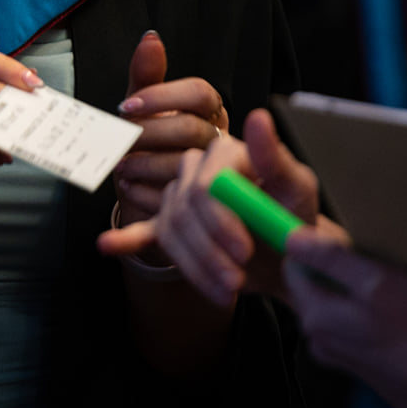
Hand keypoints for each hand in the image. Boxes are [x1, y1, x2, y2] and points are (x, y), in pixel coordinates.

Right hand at [98, 109, 327, 305]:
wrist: (290, 258)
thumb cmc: (297, 221)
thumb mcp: (297, 192)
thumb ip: (275, 157)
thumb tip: (259, 118)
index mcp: (226, 153)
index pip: (206, 184)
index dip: (221, 220)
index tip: (244, 251)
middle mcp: (198, 169)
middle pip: (185, 207)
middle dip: (210, 249)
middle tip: (237, 278)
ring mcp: (181, 195)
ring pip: (171, 228)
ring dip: (198, 265)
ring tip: (228, 289)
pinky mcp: (172, 224)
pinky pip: (146, 230)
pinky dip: (128, 239)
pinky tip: (109, 244)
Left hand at [112, 31, 227, 219]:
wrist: (142, 190)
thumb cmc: (145, 142)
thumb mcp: (140, 106)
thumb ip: (145, 74)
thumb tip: (151, 37)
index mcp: (208, 110)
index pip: (199, 92)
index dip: (162, 96)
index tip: (126, 106)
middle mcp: (218, 139)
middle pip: (191, 129)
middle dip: (148, 133)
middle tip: (120, 140)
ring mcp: (213, 174)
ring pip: (185, 164)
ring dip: (143, 164)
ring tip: (120, 165)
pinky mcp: (199, 205)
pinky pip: (176, 198)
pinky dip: (144, 192)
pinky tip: (128, 186)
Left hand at [284, 233, 406, 407]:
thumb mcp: (377, 280)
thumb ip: (330, 259)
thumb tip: (292, 239)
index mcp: (315, 315)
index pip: (293, 266)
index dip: (316, 249)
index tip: (345, 243)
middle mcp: (318, 338)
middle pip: (312, 288)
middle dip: (336, 272)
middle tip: (375, 269)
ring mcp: (338, 355)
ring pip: (333, 308)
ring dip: (353, 295)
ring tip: (392, 295)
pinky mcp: (359, 366)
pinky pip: (350, 329)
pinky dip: (365, 318)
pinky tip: (395, 318)